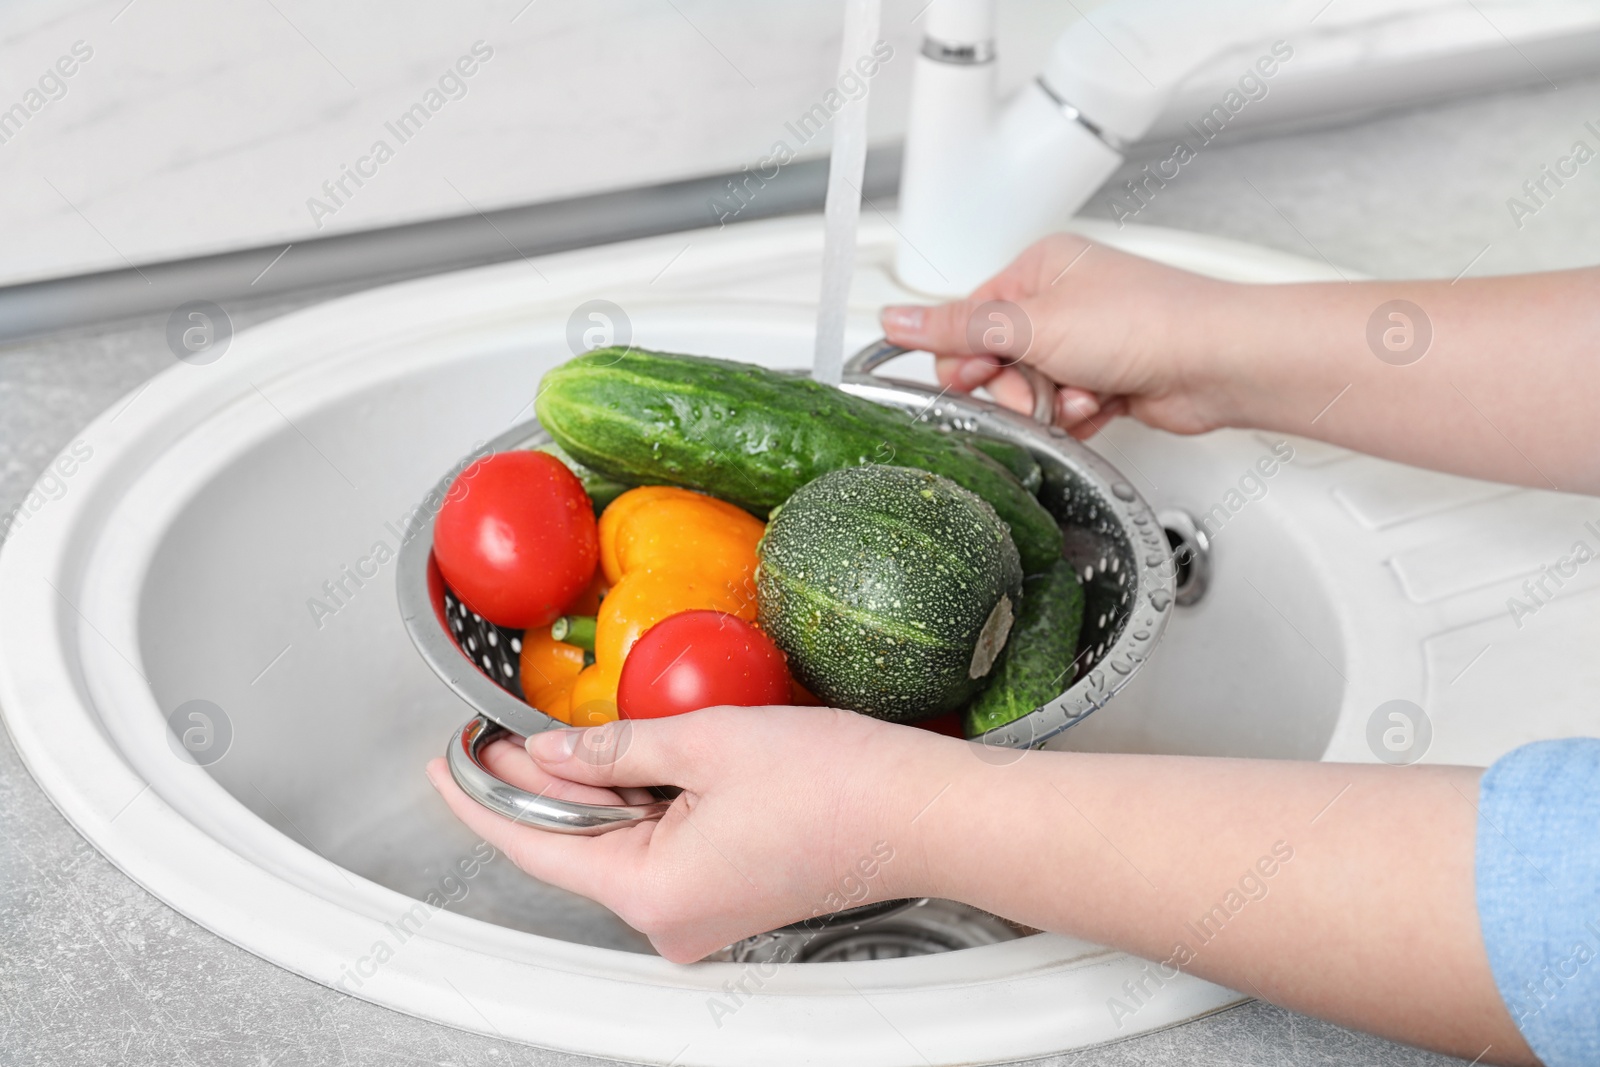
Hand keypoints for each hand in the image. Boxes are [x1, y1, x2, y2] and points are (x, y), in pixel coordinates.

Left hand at [425, 706, 958, 961]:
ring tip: (611, 731)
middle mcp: (669, 920)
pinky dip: (646, 802)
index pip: (533, 845)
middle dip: (551, 781)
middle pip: (577, 844)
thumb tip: (551, 750)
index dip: (480, 798)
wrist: (925, 813)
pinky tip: (653, 760)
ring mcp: (700, 913)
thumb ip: (612, 747)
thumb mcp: (705, 740)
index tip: (445, 765)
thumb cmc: (841, 786)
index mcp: (651, 891)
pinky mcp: (727, 895)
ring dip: (606, 788)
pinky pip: (660, 846)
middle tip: (520, 723)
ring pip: (620, 842)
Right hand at [881, 233, 1241, 439]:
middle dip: (1016, 388)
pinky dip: (1079, 415)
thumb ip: (959, 328)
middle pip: (997, 362)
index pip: (968, 319)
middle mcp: (1061, 300)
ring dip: (1052, 404)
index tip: (976, 378)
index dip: (966, 358)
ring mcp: (1086, 342)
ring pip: (1032, 392)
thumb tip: (895, 319)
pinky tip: (1103, 406)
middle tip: (1037, 391)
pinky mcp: (1107, 379)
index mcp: (1038, 268)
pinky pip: (1066, 410)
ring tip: (1084, 394)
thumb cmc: (1145, 323)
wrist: (1217, 362)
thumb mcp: (1032, 325)